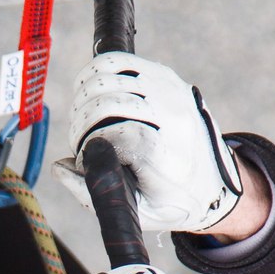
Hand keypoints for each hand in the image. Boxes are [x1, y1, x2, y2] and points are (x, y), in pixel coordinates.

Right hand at [57, 53, 243, 234]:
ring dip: (83, 100)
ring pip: (107, 77)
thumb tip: (59, 167)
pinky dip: (94, 73)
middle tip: (81, 143)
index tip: (87, 158)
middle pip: (107, 102)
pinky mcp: (165, 76)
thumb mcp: (136, 212)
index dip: (90, 145)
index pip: (115, 134)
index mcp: (168, 154)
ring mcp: (170, 91)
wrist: (215, 183)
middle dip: (82, 124)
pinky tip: (87, 91)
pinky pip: (118, 61)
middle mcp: (172, 117)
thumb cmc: (171, 201)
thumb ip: (92, 194)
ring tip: (83, 121)